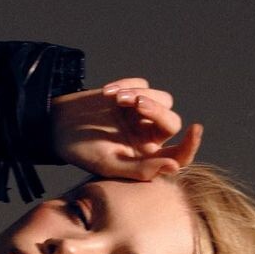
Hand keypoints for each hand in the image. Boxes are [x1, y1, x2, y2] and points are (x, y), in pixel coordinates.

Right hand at [50, 78, 202, 180]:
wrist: (59, 125)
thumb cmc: (84, 151)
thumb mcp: (111, 164)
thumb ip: (142, 169)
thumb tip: (173, 167)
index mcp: (148, 158)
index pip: (179, 155)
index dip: (190, 145)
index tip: (195, 130)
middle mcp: (149, 137)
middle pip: (171, 121)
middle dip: (156, 110)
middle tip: (135, 104)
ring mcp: (142, 115)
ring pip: (162, 99)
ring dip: (139, 95)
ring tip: (114, 99)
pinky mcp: (132, 94)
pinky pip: (142, 84)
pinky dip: (126, 85)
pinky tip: (106, 94)